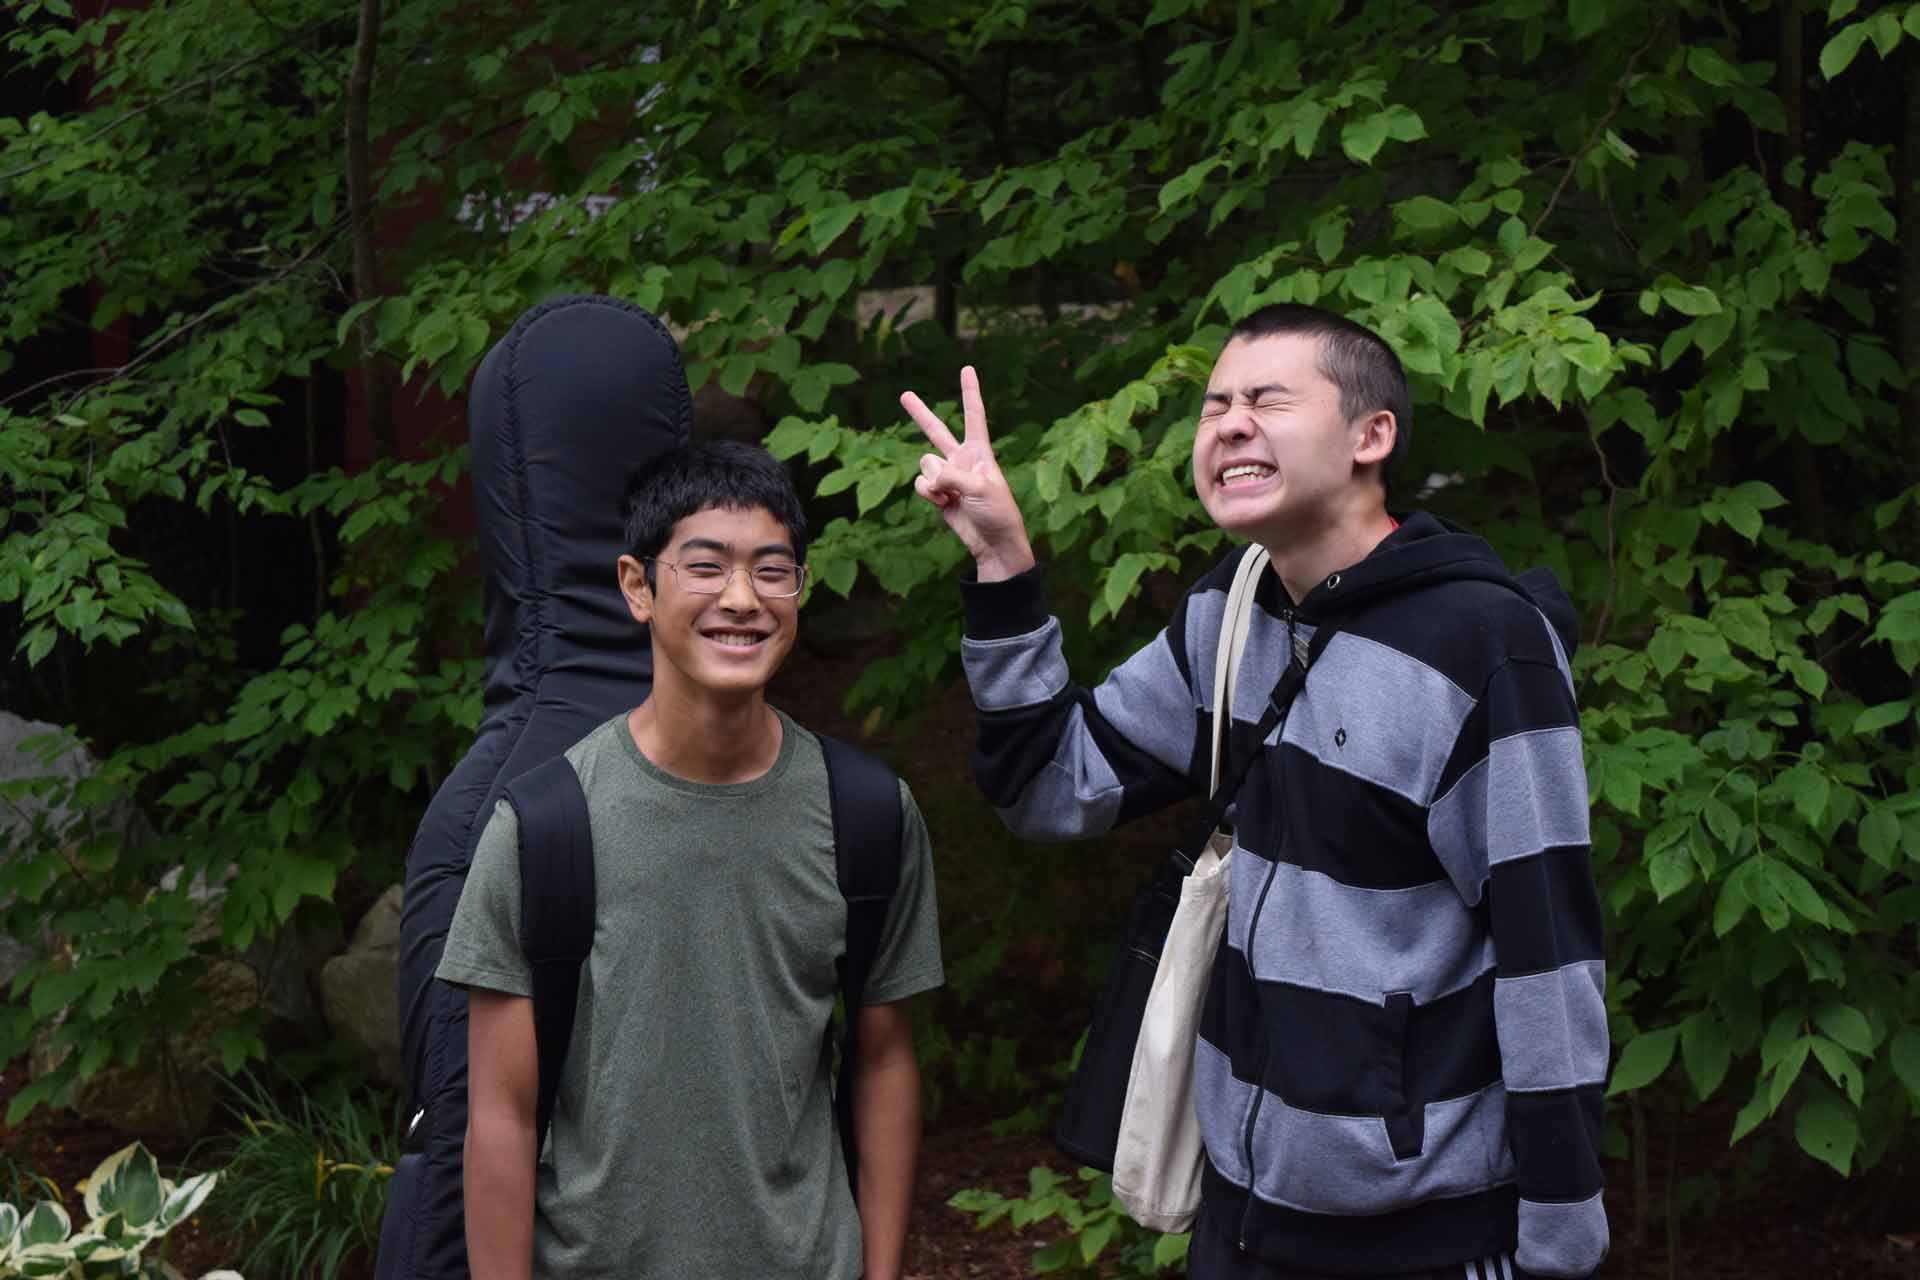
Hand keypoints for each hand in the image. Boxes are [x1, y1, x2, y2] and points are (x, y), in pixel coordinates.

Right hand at [900, 366, 1034, 581]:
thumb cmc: (998, 512)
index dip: (970, 391)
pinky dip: (927, 494)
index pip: (974, 415)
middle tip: (904, 394)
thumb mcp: (981, 488)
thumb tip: (928, 475)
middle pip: (936, 431)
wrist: (993, 543)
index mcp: (980, 452)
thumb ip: (951, 475)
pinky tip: (944, 504)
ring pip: (924, 465)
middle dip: (919, 413)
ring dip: (933, 481)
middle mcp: (961, 459)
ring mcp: (948, 476)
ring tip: (952, 496)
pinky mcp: (938, 494)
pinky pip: (921, 485)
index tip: (967, 368)